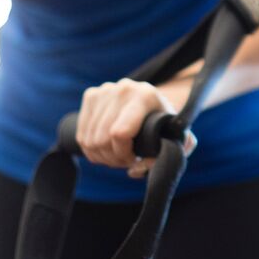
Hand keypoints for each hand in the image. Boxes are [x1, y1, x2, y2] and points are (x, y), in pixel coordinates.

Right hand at [76, 78, 194, 177]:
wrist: (151, 100)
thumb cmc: (164, 123)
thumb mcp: (177, 137)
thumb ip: (171, 154)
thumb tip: (136, 168)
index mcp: (145, 96)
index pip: (119, 133)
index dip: (123, 154)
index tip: (134, 159)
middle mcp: (123, 89)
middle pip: (102, 139)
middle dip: (113, 158)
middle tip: (125, 160)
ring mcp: (105, 90)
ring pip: (89, 139)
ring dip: (101, 156)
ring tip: (116, 155)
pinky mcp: (91, 95)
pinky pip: (82, 134)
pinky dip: (90, 149)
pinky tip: (104, 149)